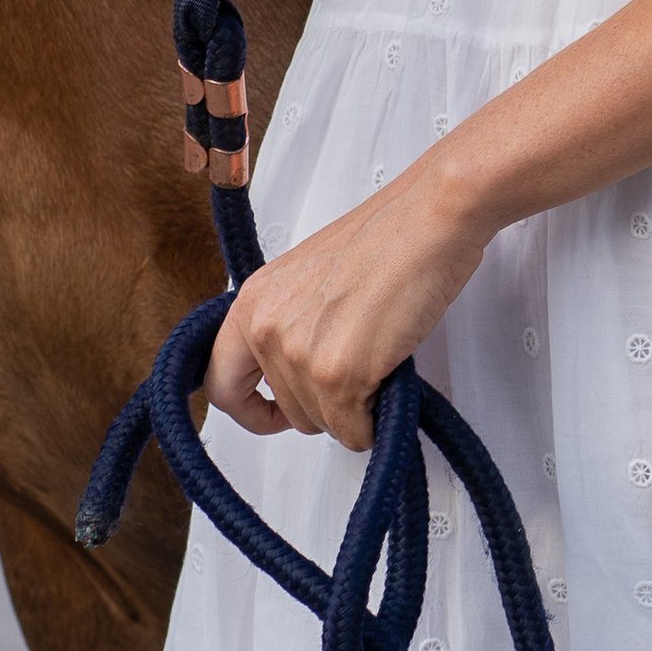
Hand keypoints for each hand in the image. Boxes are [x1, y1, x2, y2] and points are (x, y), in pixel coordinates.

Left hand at [202, 157, 491, 451]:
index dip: (248, 409)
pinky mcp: (338, 375)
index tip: (272, 412)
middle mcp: (267, 328)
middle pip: (285, 410)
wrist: (431, 217)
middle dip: (323, 403)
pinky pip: (353, 433)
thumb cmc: (390, 234)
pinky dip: (374, 422)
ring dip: (352, 408)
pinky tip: (387, 380)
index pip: (220, 382)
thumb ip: (290, 320)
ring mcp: (300, 354)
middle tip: (354, 372)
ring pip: (320, 423)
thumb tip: (294, 367)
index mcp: (255, 299)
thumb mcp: (311, 275)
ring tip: (376, 359)